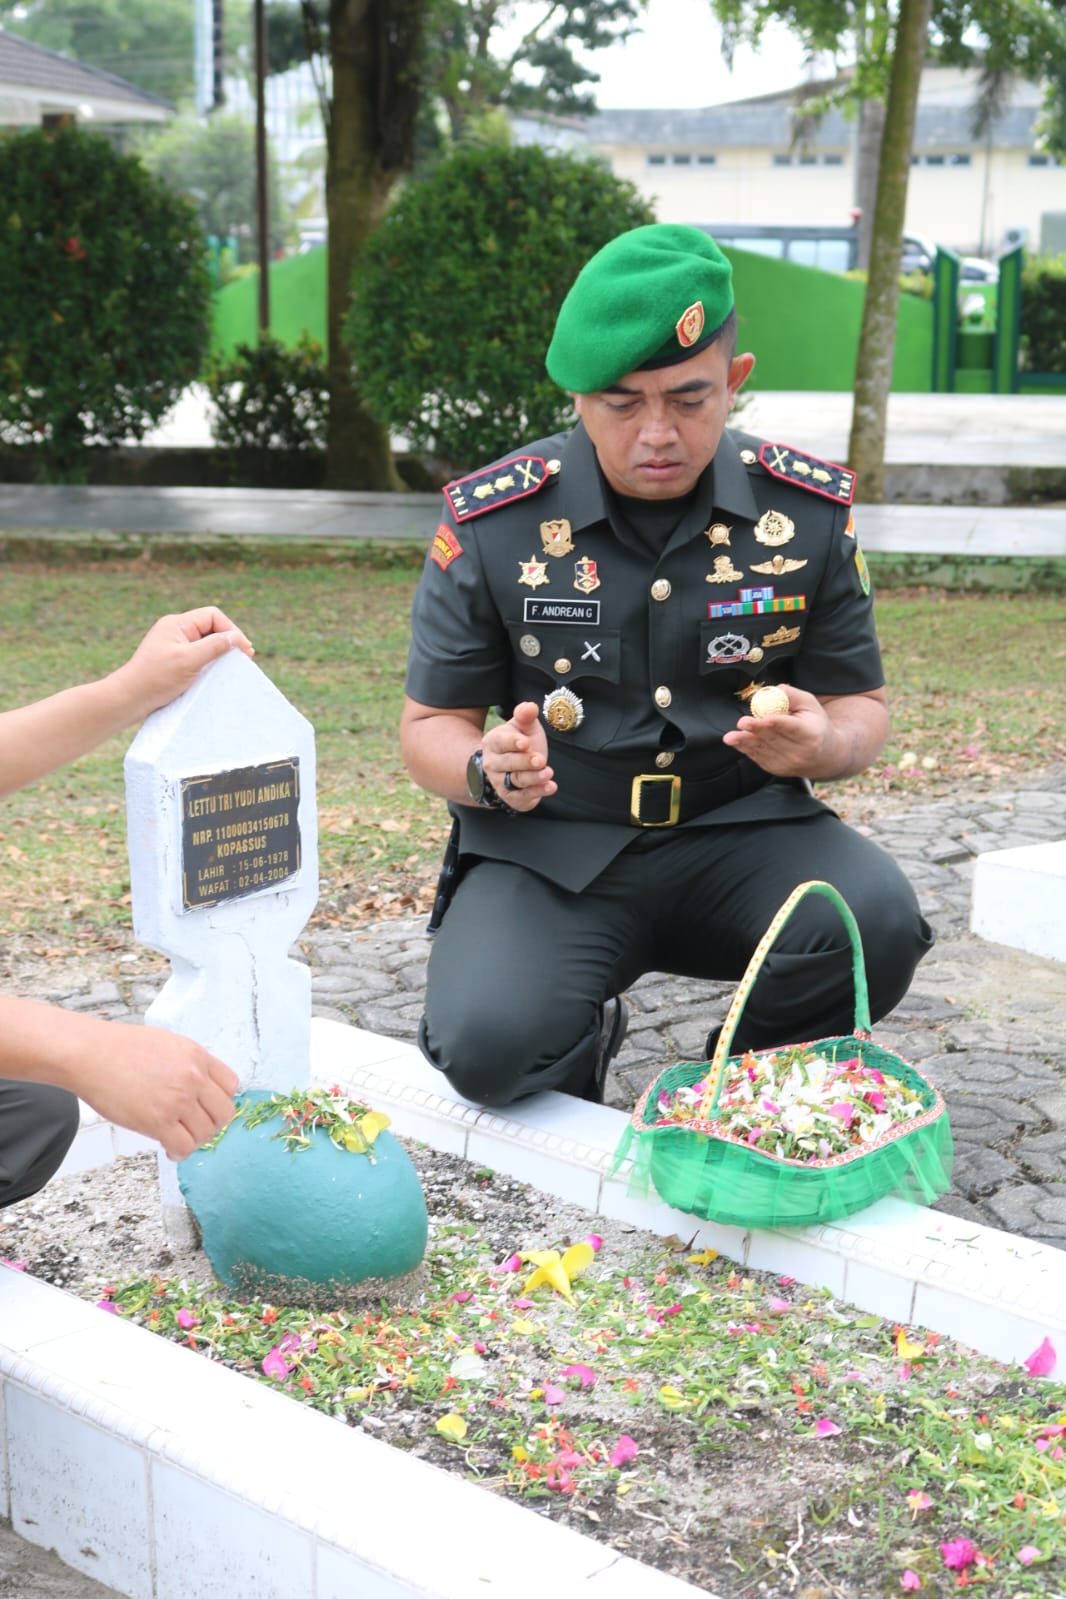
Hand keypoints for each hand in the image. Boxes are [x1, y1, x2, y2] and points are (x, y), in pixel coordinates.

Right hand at [77, 1021, 239, 1161]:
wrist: (91, 1054)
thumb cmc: (121, 1048)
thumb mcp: (167, 1044)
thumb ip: (188, 1064)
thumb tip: (199, 1085)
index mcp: (197, 1056)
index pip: (231, 1085)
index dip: (220, 1100)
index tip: (208, 1108)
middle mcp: (193, 1078)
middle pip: (224, 1113)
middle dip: (213, 1124)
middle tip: (196, 1128)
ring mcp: (178, 1100)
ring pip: (205, 1133)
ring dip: (194, 1140)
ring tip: (179, 1138)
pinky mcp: (158, 1121)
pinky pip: (183, 1146)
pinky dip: (179, 1152)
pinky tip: (169, 1149)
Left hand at [114, 607, 254, 723]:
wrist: (129, 699)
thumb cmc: (156, 678)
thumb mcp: (188, 661)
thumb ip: (214, 646)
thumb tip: (236, 638)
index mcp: (177, 624)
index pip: (212, 616)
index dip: (230, 630)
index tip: (243, 650)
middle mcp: (175, 631)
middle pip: (211, 627)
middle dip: (228, 641)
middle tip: (244, 659)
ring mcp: (174, 645)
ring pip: (206, 642)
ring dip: (220, 653)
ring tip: (233, 667)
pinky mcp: (174, 660)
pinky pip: (198, 655)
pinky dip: (211, 662)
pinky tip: (217, 673)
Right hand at [480, 700, 556, 811]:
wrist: (511, 766)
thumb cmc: (520, 741)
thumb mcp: (523, 726)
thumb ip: (526, 715)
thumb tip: (530, 706)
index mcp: (493, 742)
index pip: (500, 742)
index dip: (512, 742)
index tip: (525, 742)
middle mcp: (492, 764)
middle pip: (508, 763)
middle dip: (525, 762)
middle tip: (541, 760)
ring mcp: (500, 782)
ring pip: (515, 781)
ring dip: (533, 778)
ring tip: (548, 773)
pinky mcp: (511, 797)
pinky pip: (522, 797)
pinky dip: (537, 793)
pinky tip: (550, 787)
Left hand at [721, 684, 835, 777]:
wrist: (823, 756)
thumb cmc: (815, 724)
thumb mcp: (810, 705)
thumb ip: (792, 695)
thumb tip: (773, 692)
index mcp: (811, 734)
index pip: (792, 728)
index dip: (778, 723)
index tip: (765, 718)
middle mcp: (800, 752)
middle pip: (774, 738)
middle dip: (756, 730)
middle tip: (742, 722)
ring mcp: (787, 763)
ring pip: (762, 749)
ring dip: (745, 742)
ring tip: (732, 737)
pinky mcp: (776, 769)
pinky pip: (758, 757)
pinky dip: (746, 747)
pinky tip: (738, 740)